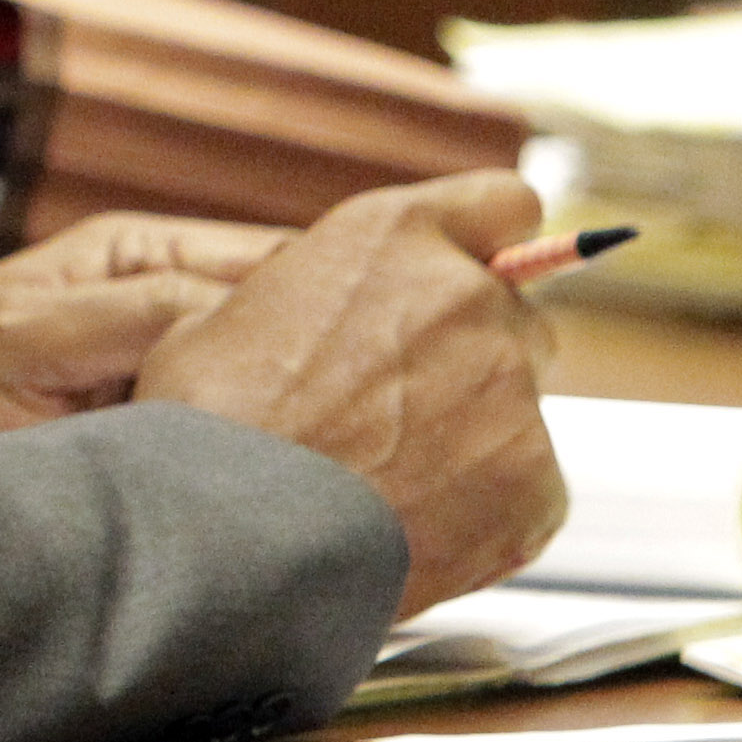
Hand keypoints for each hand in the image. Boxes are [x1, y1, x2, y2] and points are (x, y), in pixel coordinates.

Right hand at [131, 168, 565, 617]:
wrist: (222, 536)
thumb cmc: (205, 429)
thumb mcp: (231, 315)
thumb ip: (316, 301)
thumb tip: (329, 323)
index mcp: (391, 235)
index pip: (504, 205)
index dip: (491, 247)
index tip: (477, 282)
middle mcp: (467, 296)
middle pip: (516, 320)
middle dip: (476, 360)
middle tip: (403, 416)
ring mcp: (511, 391)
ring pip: (519, 416)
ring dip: (474, 444)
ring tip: (386, 490)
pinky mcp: (535, 484)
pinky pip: (530, 497)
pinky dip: (488, 517)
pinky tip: (413, 532)